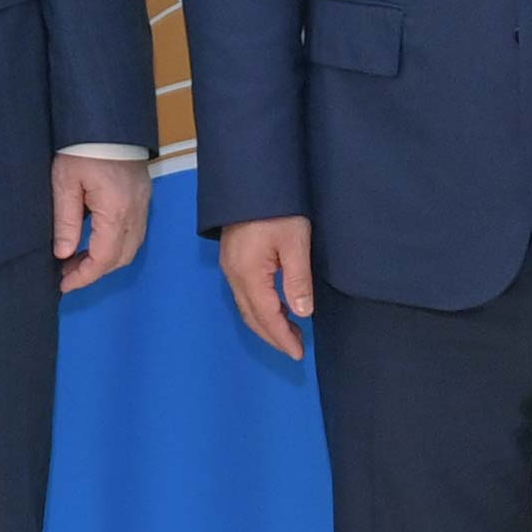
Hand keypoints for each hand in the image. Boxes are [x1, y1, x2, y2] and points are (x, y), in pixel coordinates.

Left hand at [51, 154, 150, 294]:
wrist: (108, 119)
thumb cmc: (82, 148)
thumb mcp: (65, 183)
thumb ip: (66, 221)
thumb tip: (63, 254)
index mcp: (116, 211)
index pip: (104, 258)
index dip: (84, 277)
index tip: (64, 284)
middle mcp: (136, 212)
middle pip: (121, 258)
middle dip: (94, 271)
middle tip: (67, 273)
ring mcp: (143, 204)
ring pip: (131, 247)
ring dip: (106, 260)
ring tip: (77, 259)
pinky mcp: (143, 196)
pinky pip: (135, 232)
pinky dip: (116, 244)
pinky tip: (95, 240)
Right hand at [219, 215, 314, 360]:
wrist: (252, 178)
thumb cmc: (278, 208)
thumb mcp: (296, 242)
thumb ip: (298, 280)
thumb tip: (302, 313)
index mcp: (248, 273)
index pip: (266, 316)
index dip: (282, 337)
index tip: (298, 353)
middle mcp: (233, 274)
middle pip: (252, 316)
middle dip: (273, 336)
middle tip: (296, 348)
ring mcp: (229, 266)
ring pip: (246, 306)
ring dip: (266, 323)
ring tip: (290, 333)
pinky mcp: (232, 258)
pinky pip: (243, 294)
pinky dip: (259, 309)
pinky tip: (275, 309)